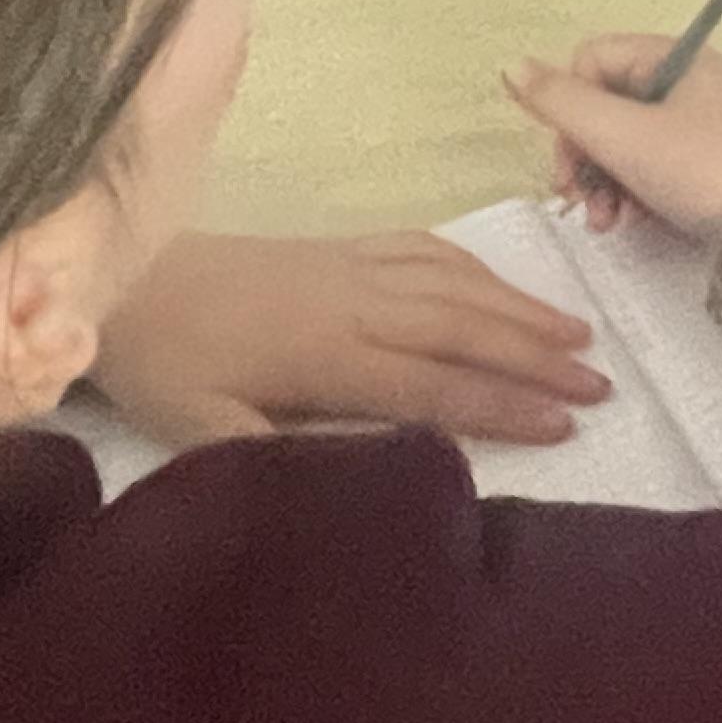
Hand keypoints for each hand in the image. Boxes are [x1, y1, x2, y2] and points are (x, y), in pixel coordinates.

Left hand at [90, 231, 610, 449]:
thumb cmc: (162, 364)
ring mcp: (350, 266)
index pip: (433, 383)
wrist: (120, 275)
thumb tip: (364, 475)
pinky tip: (501, 285)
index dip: (503, 403)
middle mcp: (353, 301)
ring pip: (454, 282)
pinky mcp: (339, 247)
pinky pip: (423, 249)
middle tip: (601, 385)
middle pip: (462, 327)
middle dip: (536, 356)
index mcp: (324, 354)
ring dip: (520, 308)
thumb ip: (281, 455)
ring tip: (578, 335)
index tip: (565, 423)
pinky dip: (473, 266)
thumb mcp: (202, 431)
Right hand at [504, 39, 721, 241]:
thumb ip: (562, 102)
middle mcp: (686, 82)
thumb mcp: (621, 134)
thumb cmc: (697, 168)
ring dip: (602, 182)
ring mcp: (698, 124)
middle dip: (582, 155)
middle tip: (574, 197)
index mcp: (672, 57)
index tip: (569, 155)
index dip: (570, 106)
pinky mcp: (706, 164)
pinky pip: (651, 167)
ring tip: (604, 222)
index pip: (591, 60)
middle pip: (605, 104)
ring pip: (624, 142)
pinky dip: (631, 193)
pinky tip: (627, 224)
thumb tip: (511, 64)